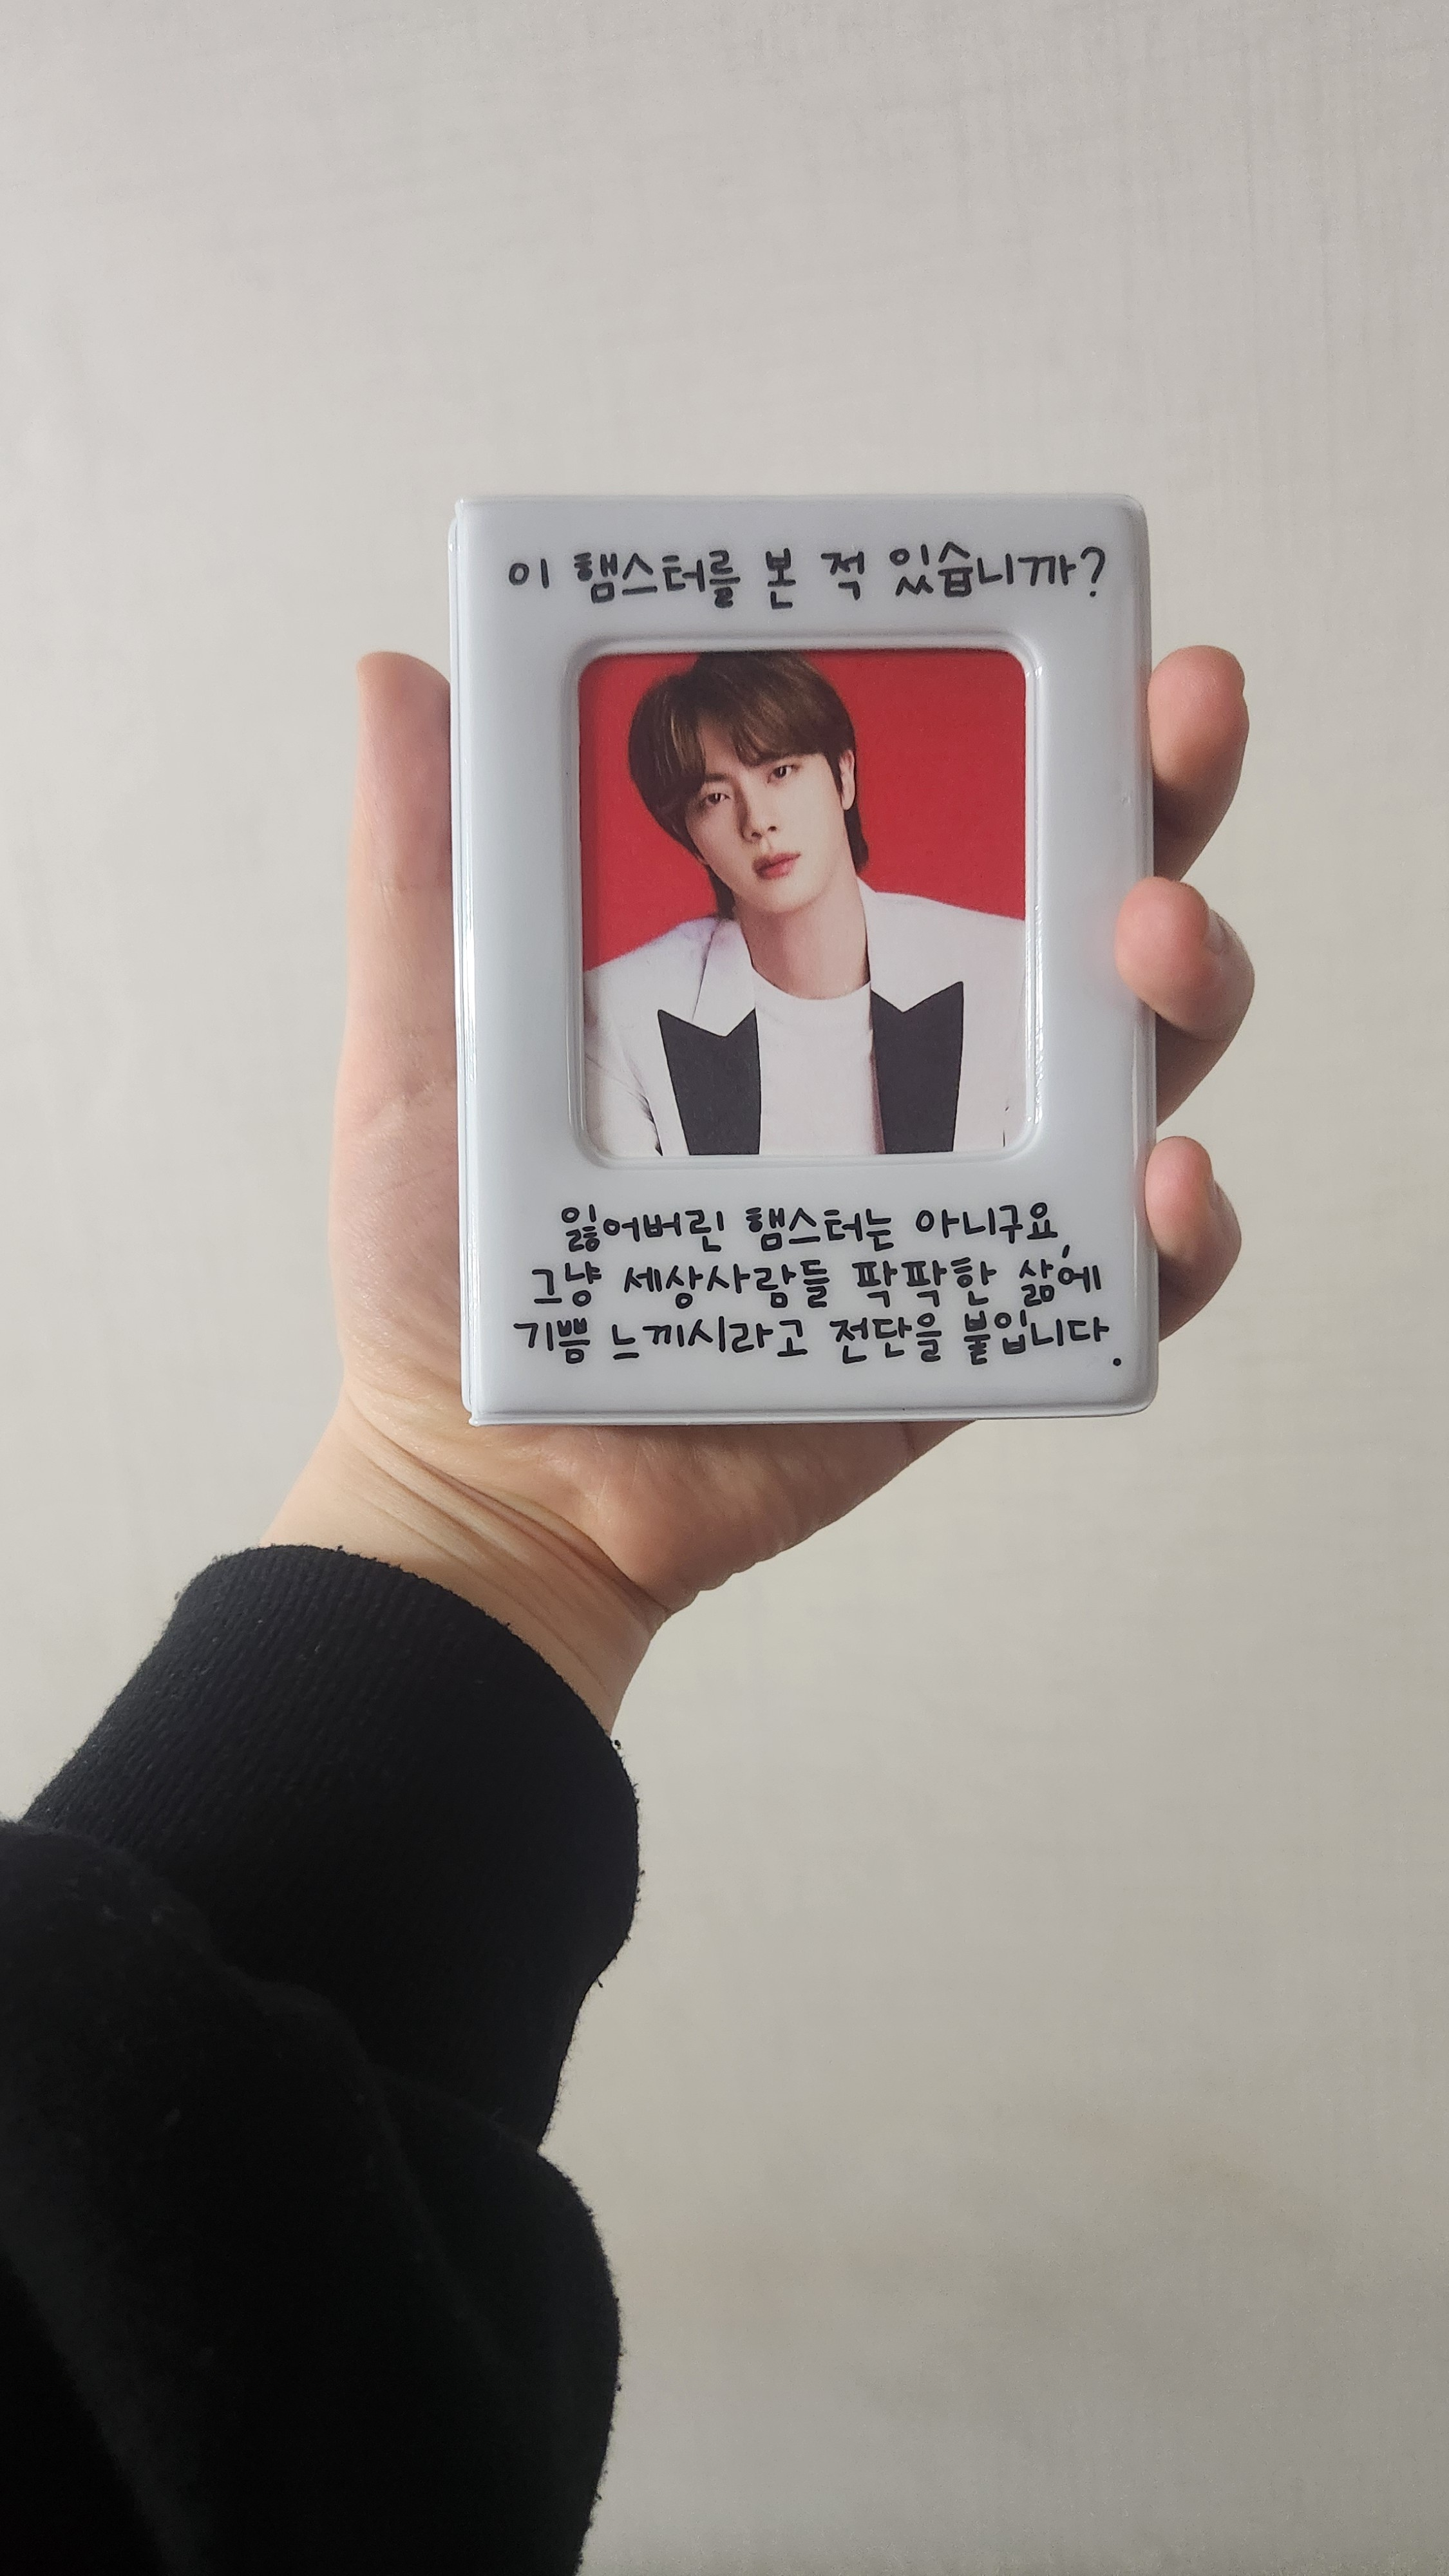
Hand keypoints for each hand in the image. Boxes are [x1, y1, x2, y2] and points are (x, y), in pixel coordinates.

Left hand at [266, 649, 1250, 1724]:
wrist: (483, 1484)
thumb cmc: (450, 1270)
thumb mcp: (426, 1045)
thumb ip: (425, 873)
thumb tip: (399, 674)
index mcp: (803, 977)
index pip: (956, 818)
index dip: (1048, 720)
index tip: (1092, 636)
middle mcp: (912, 1067)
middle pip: (1086, 912)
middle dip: (1163, 802)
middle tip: (1181, 723)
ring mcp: (962, 1197)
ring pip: (1138, 1069)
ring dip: (1186, 985)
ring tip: (1152, 940)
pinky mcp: (980, 1327)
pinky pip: (1125, 1279)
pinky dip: (1176, 1233)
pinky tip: (1161, 1182)